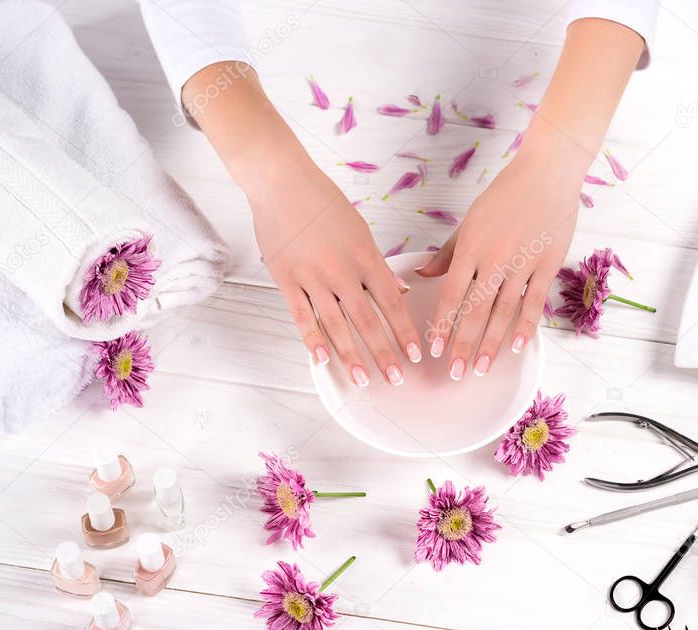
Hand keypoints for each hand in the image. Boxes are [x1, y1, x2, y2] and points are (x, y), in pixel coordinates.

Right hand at [249, 151, 422, 386]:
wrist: (282, 182)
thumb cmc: (323, 202)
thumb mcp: (359, 229)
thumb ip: (378, 264)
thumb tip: (399, 291)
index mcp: (365, 256)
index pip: (392, 302)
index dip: (405, 331)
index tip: (415, 354)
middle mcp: (342, 271)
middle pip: (368, 321)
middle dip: (383, 353)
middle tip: (395, 378)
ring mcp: (313, 278)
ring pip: (337, 326)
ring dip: (351, 356)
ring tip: (361, 380)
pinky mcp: (287, 280)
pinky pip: (303, 317)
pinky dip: (313, 340)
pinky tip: (322, 360)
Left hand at [416, 148, 580, 378]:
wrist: (546, 173)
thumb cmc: (504, 196)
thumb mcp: (470, 222)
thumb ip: (448, 253)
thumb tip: (423, 274)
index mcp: (471, 247)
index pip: (452, 295)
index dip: (442, 326)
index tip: (433, 351)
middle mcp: (494, 258)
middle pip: (476, 311)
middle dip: (464, 345)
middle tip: (456, 372)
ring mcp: (522, 263)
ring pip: (503, 312)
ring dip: (492, 343)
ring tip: (483, 368)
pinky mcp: (547, 265)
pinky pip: (534, 302)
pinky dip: (525, 326)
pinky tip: (516, 347)